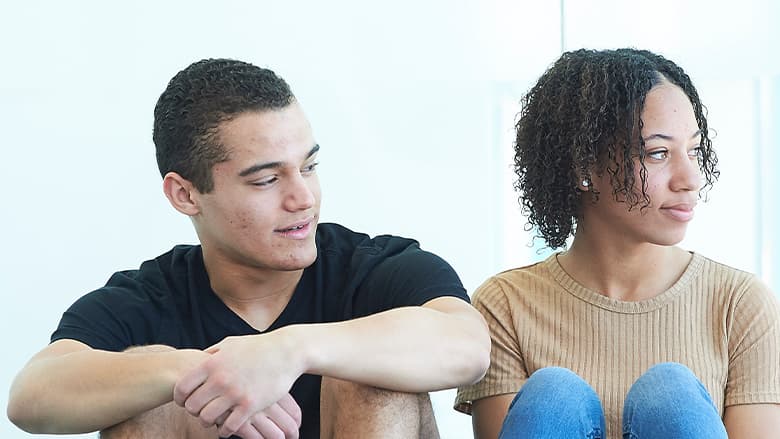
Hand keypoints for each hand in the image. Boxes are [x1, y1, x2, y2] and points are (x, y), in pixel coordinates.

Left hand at [173, 331, 303, 435]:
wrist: (286, 351)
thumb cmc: (258, 347)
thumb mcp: (231, 343)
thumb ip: (212, 352)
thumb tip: (198, 358)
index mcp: (212, 364)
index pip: (182, 387)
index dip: (180, 397)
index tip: (184, 401)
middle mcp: (220, 379)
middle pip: (192, 406)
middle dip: (193, 411)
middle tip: (200, 411)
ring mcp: (235, 393)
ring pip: (207, 418)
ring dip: (207, 422)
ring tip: (213, 420)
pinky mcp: (250, 405)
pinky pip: (229, 426)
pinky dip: (225, 430)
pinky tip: (227, 428)